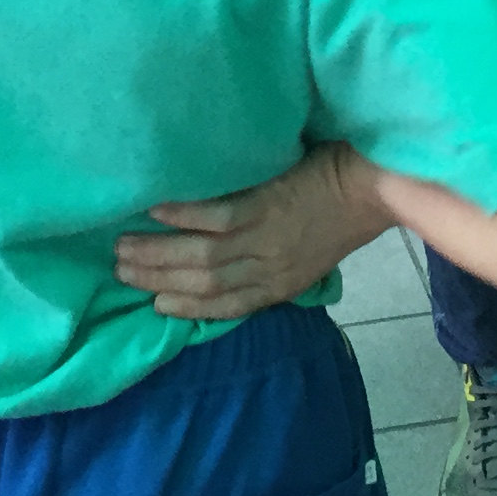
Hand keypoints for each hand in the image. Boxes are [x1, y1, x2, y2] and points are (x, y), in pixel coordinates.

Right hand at [115, 143, 389, 319]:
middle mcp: (270, 268)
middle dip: (158, 280)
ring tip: (124, 246)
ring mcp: (269, 236)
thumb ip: (273, 265)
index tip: (153, 304)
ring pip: (204, 255)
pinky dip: (186, 215)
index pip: (225, 306)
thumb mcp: (311, 257)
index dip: (187, 309)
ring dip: (159, 253)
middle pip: (204, 283)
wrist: (376, 186)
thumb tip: (232, 265)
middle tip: (120, 271)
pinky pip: (220, 215)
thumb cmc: (343, 215)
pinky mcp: (270, 203)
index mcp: (281, 285)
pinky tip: (157, 209)